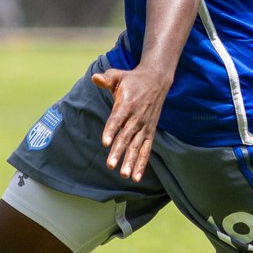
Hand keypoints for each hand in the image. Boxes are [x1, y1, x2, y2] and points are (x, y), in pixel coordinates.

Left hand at [92, 65, 168, 181]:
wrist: (156, 80)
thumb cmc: (132, 79)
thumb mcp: (118, 75)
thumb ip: (106, 78)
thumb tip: (95, 78)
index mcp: (127, 104)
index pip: (117, 119)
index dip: (111, 130)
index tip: (105, 142)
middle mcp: (136, 117)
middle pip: (126, 137)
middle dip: (118, 151)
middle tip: (110, 165)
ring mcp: (144, 126)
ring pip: (136, 146)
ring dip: (131, 161)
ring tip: (124, 175)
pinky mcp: (149, 132)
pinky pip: (146, 150)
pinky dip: (141, 163)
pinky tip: (136, 177)